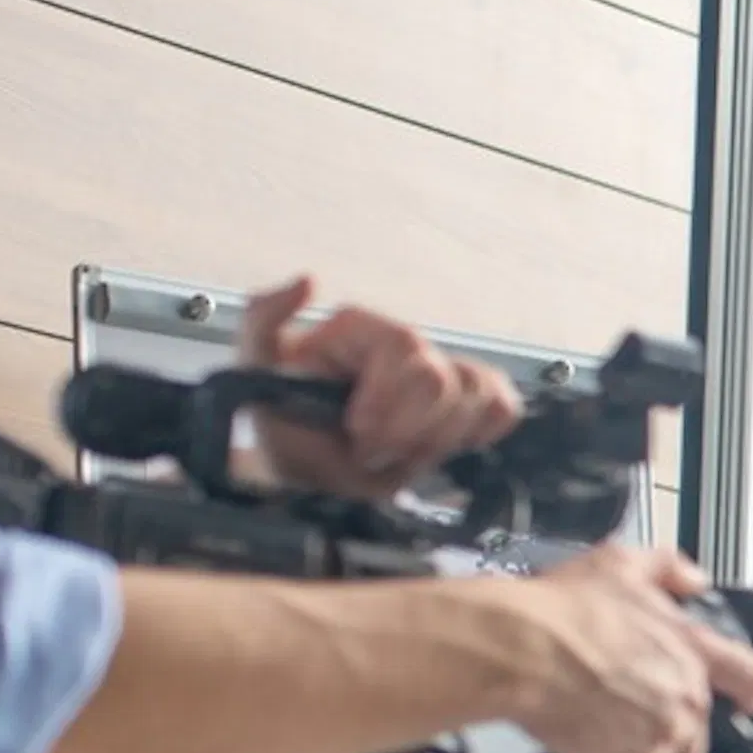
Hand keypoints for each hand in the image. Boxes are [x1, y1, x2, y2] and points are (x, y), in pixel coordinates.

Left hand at [236, 274, 522, 497]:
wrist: (301, 472)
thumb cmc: (281, 421)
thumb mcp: (251, 369)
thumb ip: (264, 318)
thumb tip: (308, 280)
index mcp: (360, 329)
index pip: (406, 347)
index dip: (389, 399)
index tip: (358, 432)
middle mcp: (405, 345)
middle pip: (445, 380)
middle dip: (409, 430)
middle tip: (369, 451)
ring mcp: (440, 374)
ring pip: (479, 394)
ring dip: (436, 439)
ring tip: (396, 453)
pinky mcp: (467, 404)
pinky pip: (501, 407)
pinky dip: (481, 430)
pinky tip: (442, 445)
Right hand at [510, 543, 752, 752]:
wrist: (522, 651)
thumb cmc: (565, 609)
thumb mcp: (621, 562)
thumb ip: (669, 568)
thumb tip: (695, 581)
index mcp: (693, 647)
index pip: (752, 675)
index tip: (752, 701)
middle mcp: (688, 694)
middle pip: (700, 720)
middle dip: (673, 715)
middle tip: (633, 702)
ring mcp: (665, 731)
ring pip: (673, 749)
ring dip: (650, 741)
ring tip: (611, 721)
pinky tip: (596, 733)